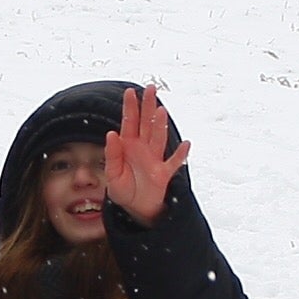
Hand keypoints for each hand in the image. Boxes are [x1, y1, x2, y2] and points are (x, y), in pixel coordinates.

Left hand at [102, 85, 188, 223]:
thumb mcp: (112, 174)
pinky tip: (187, 144)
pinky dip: (181, 154)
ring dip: (160, 125)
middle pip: (146, 123)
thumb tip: (111, 133)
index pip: (129, 123)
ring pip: (159, 137)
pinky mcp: (164, 173)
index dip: (130, 107)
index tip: (130, 92)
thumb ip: (112, 155)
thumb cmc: (122, 190)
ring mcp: (155, 159)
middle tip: (151, 89)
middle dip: (148, 106)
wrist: (134, 209)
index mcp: (128, 146)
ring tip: (161, 110)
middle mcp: (143, 148)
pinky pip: (174, 162)